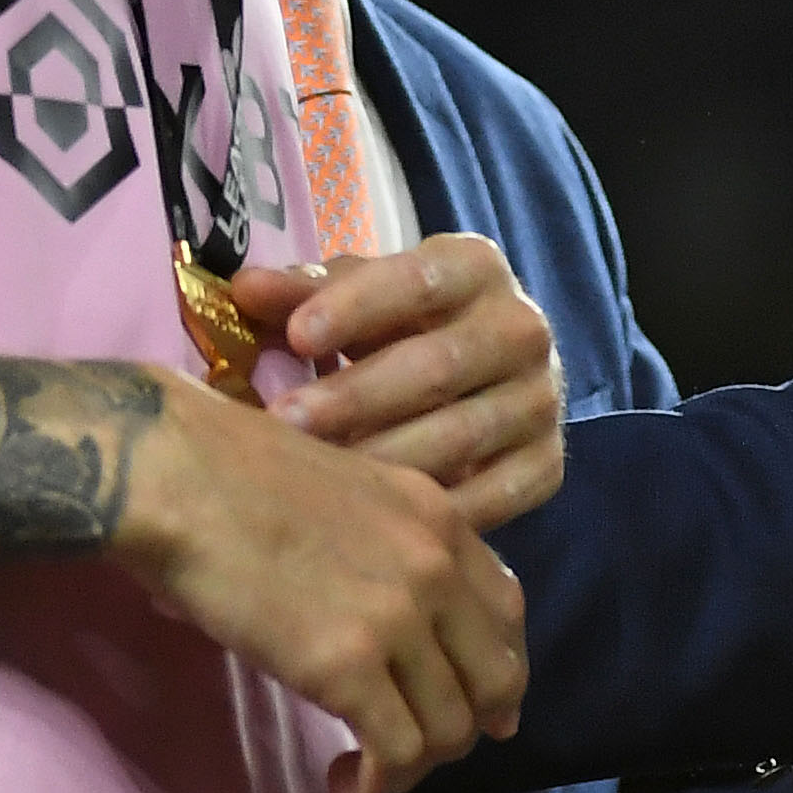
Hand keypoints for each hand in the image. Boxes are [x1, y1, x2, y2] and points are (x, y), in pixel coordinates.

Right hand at [113, 372, 531, 792]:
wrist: (177, 472)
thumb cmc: (231, 472)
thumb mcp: (350, 487)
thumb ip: (388, 544)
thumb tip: (384, 614)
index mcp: (440, 519)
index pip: (508, 614)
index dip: (498, 673)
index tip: (477, 710)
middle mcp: (437, 569)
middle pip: (498, 681)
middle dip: (463, 728)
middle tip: (411, 746)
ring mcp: (398, 618)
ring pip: (451, 730)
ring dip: (413, 767)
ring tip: (364, 767)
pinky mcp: (345, 666)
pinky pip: (397, 753)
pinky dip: (376, 782)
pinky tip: (340, 778)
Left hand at [232, 235, 565, 532]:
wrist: (477, 379)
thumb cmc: (392, 332)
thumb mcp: (353, 300)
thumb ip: (301, 294)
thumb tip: (245, 289)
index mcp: (475, 269)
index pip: (419, 281)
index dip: (357, 307)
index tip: (296, 336)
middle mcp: (522, 328)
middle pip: (439, 365)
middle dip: (356, 396)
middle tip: (284, 423)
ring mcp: (541, 400)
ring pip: (462, 436)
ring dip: (382, 460)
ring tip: (312, 479)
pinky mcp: (547, 465)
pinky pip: (490, 498)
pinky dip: (429, 513)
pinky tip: (368, 523)